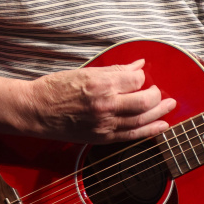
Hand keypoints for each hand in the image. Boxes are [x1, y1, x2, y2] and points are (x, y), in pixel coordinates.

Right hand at [24, 59, 176, 143]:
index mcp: (100, 85)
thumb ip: (115, 70)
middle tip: (161, 93)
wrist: (34, 111)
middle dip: (157, 96)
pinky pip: (130, 136)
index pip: (135, 80)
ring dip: (159, 114)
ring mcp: (104, 124)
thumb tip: (138, 66)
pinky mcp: (101, 138)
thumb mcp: (85, 72)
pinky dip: (148, 132)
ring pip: (141, 121)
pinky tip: (159, 127)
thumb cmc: (55, 88)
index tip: (140, 77)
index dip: (142, 77)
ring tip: (169, 108)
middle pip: (144, 102)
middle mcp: (105, 106)